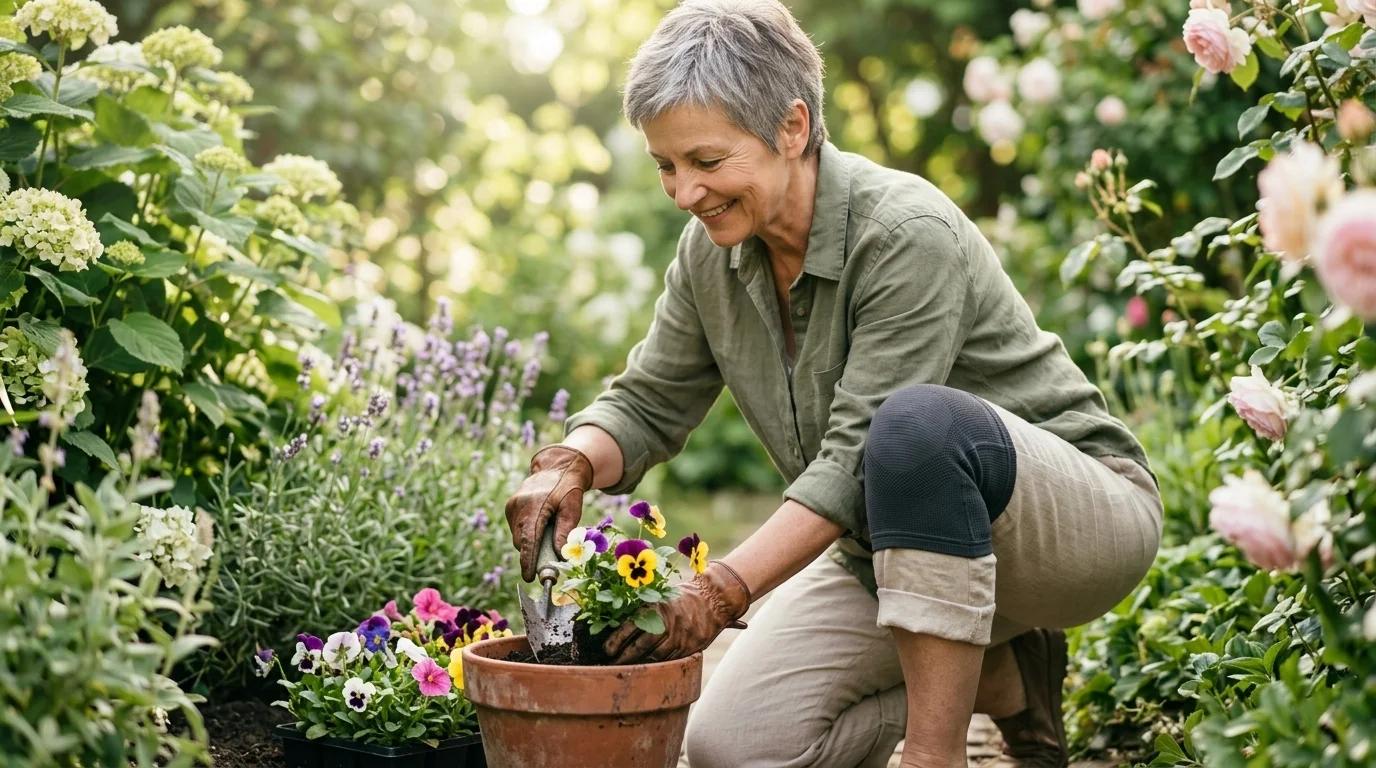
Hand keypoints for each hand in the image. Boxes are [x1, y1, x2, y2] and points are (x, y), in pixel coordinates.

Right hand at [503, 445, 594, 581]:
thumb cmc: (568, 488)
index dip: (528, 560)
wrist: (556, 467)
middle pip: (521, 541)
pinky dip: (527, 534)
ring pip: (518, 537)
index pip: (529, 538)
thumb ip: (565, 531)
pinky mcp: (509, 507)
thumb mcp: (572, 508)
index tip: (529, 577)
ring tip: (547, 534)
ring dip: (530, 543)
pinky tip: (540, 525)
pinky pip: (516, 529)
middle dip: (532, 555)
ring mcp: (511, 506)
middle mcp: (518, 505)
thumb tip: (560, 555)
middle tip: (547, 564)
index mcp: (534, 505)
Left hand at [603, 561, 751, 663]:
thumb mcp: (661, 596)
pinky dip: (657, 665)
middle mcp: (667, 623)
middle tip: (612, 663)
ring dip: (639, 664)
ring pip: (654, 657)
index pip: (630, 627)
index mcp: (656, 607)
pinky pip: (669, 661)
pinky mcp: (689, 648)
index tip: (606, 649)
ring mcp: (679, 637)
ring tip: (627, 667)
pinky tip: (648, 667)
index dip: (616, 640)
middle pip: (640, 646)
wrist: (713, 599)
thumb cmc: (681, 598)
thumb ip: (643, 610)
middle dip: (624, 657)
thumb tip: (615, 621)